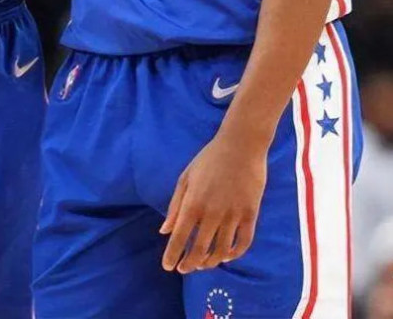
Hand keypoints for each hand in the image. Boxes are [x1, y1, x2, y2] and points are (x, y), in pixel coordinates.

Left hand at [160, 131, 266, 272]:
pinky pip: (243, 242)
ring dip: (210, 262)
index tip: (167, 267)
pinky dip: (234, 254)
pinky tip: (226, 256)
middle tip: (184, 270)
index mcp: (193, 202)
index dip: (172, 255)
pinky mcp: (250, 214)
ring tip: (203, 264)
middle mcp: (212, 212)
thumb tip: (164, 231)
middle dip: (190, 264)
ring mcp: (233, 215)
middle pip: (200, 249)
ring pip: (221, 250)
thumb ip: (175, 206)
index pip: (179, 237)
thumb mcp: (186, 178)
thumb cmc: (209, 159)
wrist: (241, 145)